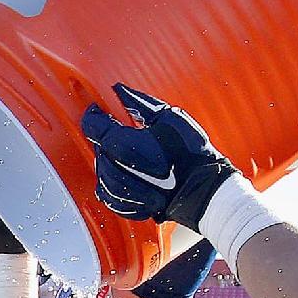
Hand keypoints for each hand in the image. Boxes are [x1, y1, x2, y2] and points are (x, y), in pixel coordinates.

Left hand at [81, 83, 238, 229]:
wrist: (204, 187)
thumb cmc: (189, 151)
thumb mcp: (168, 117)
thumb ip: (139, 102)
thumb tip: (118, 90)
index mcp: (123, 144)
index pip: (93, 127)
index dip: (94, 115)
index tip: (99, 110)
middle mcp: (118, 169)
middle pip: (98, 151)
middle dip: (105, 140)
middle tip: (119, 133)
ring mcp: (123, 192)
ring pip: (101, 176)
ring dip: (108, 164)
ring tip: (124, 156)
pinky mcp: (131, 208)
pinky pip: (110, 197)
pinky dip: (111, 187)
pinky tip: (123, 177)